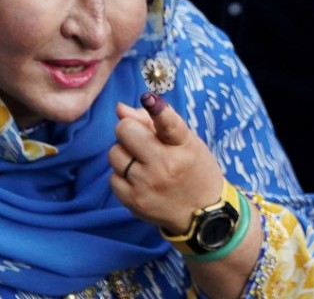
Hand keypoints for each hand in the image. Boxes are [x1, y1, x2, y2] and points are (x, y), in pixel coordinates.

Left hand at [108, 92, 223, 233]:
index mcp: (183, 146)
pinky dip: (122, 175)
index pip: (168, 123)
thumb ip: (155, 122)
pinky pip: (112, 177)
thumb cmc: (193, 169)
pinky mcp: (133, 202)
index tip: (149, 99)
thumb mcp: (186, 142)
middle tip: (141, 140)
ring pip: (114, 153)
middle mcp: (164, 165)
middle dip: (129, 130)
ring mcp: (146, 184)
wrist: (201, 213)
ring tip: (141, 161)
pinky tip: (138, 179)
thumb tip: (120, 109)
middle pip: (125, 131)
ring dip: (124, 153)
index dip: (156, 109)